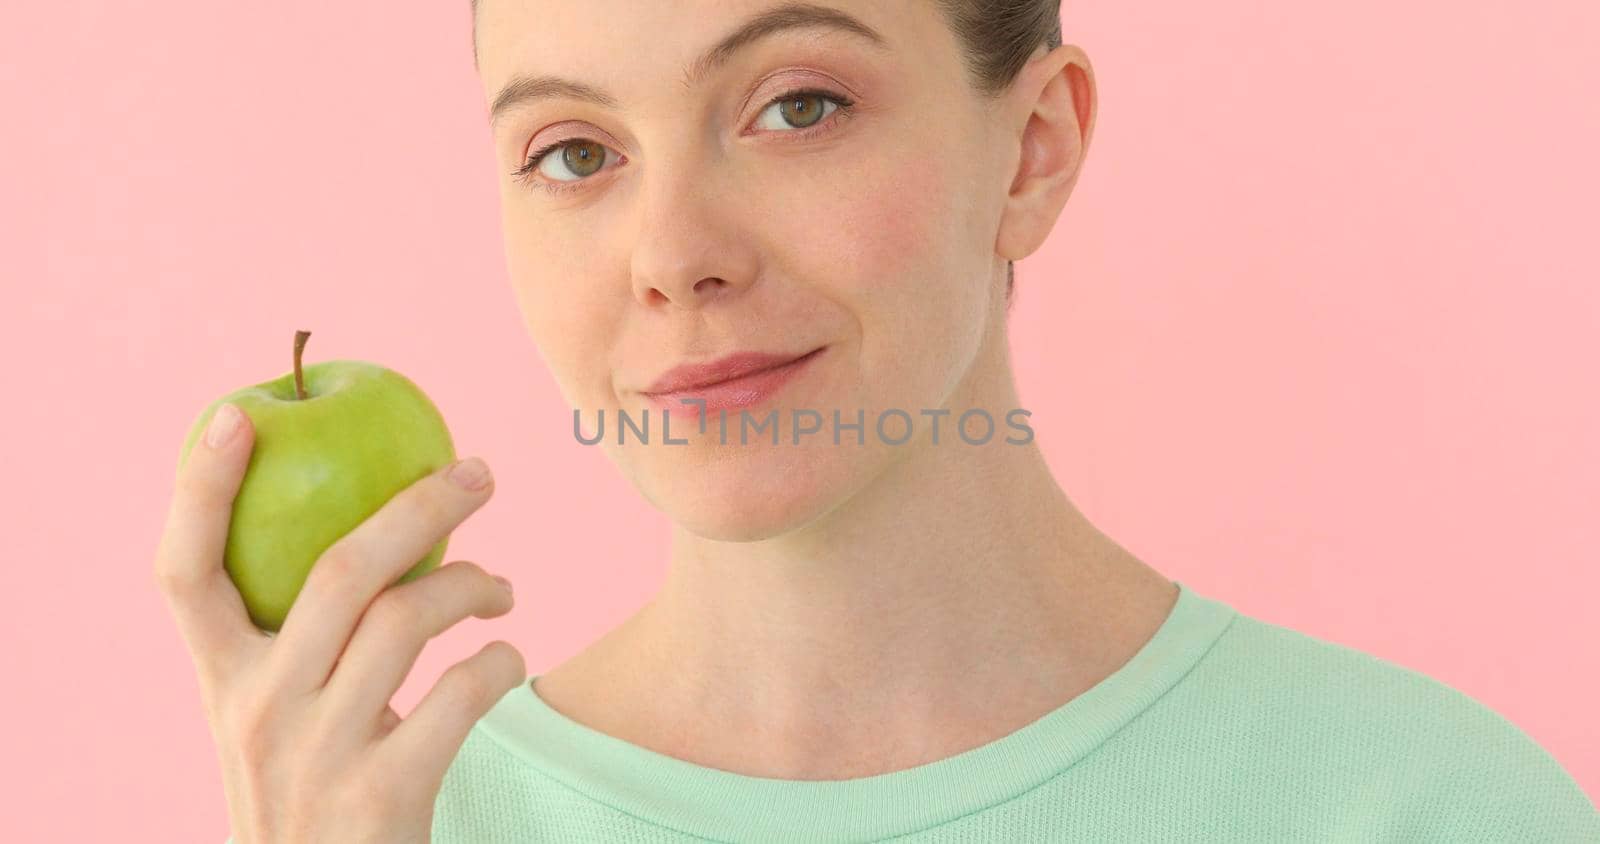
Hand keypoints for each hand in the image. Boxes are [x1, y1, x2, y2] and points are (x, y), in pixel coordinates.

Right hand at [154, 403, 524, 843]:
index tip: (241, 414)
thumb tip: (376, 526)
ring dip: (472, 584)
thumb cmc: (315, 787)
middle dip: (418, 506)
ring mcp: (316, 755)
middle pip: (334, 572)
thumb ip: (298, 642)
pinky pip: (459, 692)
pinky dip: (499, 662)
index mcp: (219, 683)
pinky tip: (504, 660)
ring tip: (501, 589)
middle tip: (478, 472)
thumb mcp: (276, 717)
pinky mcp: (383, 794)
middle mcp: (253, 713)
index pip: (182, 572)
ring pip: (404, 620)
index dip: (201, 488)